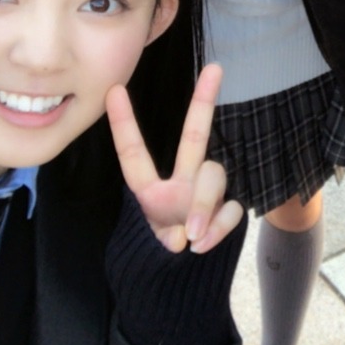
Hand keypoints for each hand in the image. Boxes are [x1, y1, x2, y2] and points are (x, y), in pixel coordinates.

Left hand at [107, 64, 244, 254]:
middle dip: (204, 100)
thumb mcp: (154, 245)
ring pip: (214, 176)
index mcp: (152, 189)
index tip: (113, 90)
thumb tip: (188, 235)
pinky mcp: (228, 210)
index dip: (123, 124)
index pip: (134, 154)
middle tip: (214, 68)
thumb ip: (168, 238)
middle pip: (195, 136)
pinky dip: (218, 228)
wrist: (188, 276)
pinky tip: (202, 245)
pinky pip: (231, 209)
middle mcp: (183, 181)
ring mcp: (208, 193)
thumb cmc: (165, 249)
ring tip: (193, 234)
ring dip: (203, 204)